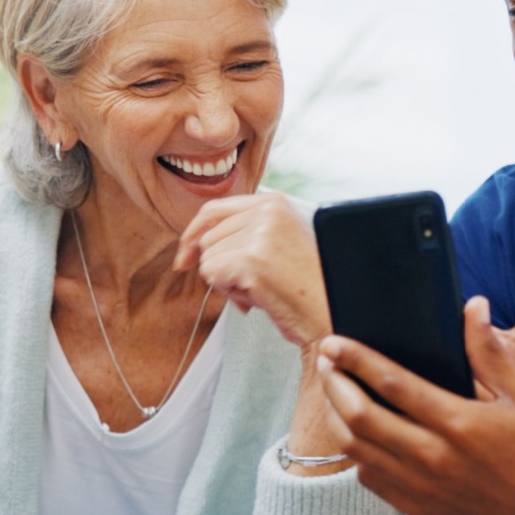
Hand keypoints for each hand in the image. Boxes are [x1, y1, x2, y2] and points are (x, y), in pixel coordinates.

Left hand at [173, 193, 328, 347]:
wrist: (329, 312)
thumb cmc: (309, 285)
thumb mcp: (281, 241)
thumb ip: (248, 230)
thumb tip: (196, 242)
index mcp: (275, 202)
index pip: (215, 209)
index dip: (194, 234)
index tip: (185, 254)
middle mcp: (267, 212)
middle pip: (209, 236)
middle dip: (221, 265)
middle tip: (252, 283)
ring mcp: (259, 234)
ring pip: (208, 257)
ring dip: (227, 280)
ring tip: (261, 288)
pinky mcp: (251, 260)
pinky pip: (212, 274)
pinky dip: (229, 292)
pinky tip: (257, 296)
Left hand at [316, 275, 514, 514]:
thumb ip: (492, 352)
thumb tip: (473, 308)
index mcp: (460, 422)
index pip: (393, 383)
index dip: (357, 359)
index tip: (336, 343)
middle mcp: (434, 457)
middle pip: (361, 417)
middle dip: (335, 384)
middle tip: (326, 363)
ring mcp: (422, 488)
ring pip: (357, 450)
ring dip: (337, 418)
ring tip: (334, 393)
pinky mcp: (418, 509)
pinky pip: (369, 479)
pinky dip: (357, 453)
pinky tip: (359, 434)